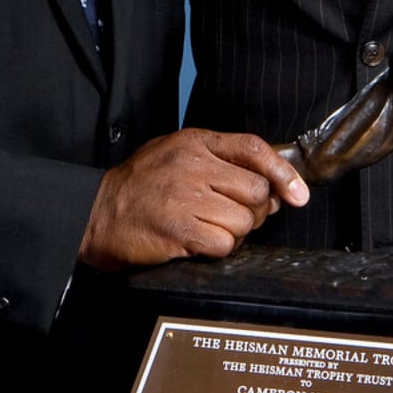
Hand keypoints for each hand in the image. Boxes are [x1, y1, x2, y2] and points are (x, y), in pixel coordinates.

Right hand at [78, 129, 307, 270]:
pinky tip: (198, 243)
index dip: (284, 172)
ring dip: (234, 234)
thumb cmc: (139, 186)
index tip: (299, 194)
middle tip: (234, 216)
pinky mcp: (178, 230)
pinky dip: (218, 250)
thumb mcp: (177, 154)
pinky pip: (224, 245)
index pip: (254, 149)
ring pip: (244, 221)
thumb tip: (272, 187)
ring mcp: (185, 198)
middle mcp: (192, 165)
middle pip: (256, 191)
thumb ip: (220, 161)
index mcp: (195, 142)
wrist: (93, 213)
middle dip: (254, 210)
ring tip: (208, 229)